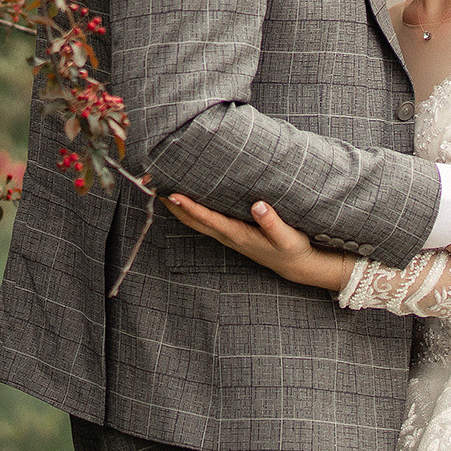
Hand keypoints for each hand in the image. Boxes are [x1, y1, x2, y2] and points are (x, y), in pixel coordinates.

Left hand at [165, 192, 313, 276]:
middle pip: (192, 220)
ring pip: (194, 220)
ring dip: (177, 206)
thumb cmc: (292, 249)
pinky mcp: (229, 232)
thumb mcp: (287, 237)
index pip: (208, 219)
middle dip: (173, 205)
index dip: (189, 207)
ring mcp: (226, 235)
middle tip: (155, 185)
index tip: (172, 195)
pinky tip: (183, 197)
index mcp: (238, 235)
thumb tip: (258, 205)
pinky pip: (202, 220)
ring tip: (161, 187)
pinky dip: (189, 209)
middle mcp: (227, 236)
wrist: (294, 265)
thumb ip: (272, 222)